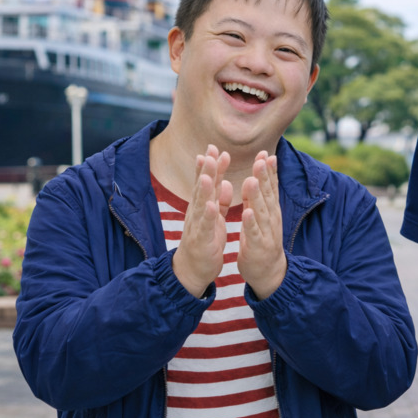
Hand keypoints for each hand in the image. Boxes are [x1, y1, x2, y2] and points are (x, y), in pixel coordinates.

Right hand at [173, 145, 232, 296]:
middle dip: (207, 169)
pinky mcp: (200, 240)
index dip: (212, 166)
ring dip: (204, 188)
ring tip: (209, 173)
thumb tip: (223, 181)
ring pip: (200, 204)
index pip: (208, 182)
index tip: (216, 148)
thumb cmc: (205, 241)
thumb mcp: (214, 217)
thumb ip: (218, 199)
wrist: (193, 269)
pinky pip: (204, 226)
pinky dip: (207, 216)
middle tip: (210, 150)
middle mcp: (197, 212)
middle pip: (202, 188)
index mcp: (203, 206)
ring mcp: (197, 225)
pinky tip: (210, 205)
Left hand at [237, 152, 287, 298]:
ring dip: (257, 195)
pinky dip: (250, 223)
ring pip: (261, 211)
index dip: (268, 171)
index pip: (270, 187)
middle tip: (262, 158)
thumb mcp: (260, 217)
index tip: (265, 153)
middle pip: (267, 195)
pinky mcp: (258, 247)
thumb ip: (257, 199)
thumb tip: (254, 178)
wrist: (270, 273)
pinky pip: (253, 233)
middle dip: (264, 176)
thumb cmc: (263, 241)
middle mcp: (271, 219)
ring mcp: (266, 233)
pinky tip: (246, 212)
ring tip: (252, 179)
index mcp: (270, 211)